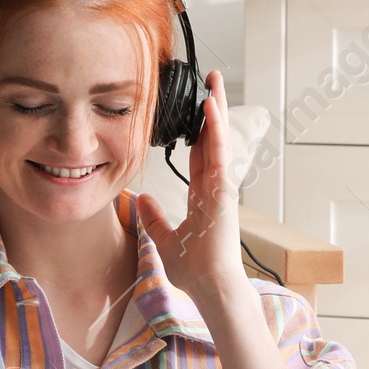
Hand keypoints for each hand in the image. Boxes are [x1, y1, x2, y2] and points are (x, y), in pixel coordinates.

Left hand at [138, 70, 248, 304]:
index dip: (198, 130)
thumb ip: (154, 218)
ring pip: (219, 139)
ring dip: (217, 109)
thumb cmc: (195, 269)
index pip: (200, 154)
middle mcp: (216, 187)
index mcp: (204, 196)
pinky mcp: (225, 190)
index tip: (196, 109)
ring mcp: (223, 186)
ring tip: (214, 81)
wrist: (210, 286)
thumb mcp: (165, 240)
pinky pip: (218, 154)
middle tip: (210, 81)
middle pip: (213, 139)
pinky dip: (216, 129)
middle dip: (212, 110)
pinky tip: (211, 107)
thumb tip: (142, 200)